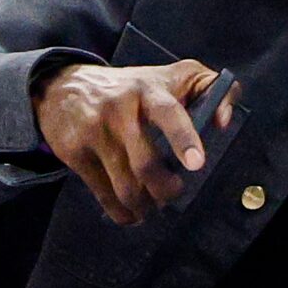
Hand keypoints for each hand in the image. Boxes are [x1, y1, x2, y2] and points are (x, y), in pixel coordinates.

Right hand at [35, 60, 237, 226]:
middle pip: (146, 164)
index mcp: (147, 90)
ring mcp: (94, 132)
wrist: (63, 86)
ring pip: (126, 187)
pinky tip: (132, 211)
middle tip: (173, 192)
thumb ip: (210, 87)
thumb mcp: (171, 75)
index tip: (196, 164)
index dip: (183, 138)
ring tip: (153, 205)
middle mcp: (119, 110)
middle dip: (166, 190)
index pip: (168, 113)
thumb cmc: (131, 87)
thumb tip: (224, 122)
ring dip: (146, 206)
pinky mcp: (74, 152)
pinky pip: (104, 195)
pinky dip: (123, 212)